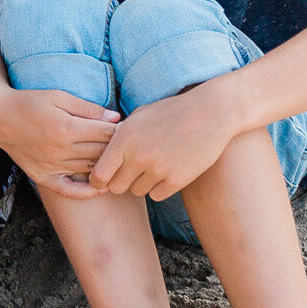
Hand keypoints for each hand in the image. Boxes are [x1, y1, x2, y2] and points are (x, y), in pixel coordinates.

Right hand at [0, 86, 119, 199]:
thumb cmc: (29, 101)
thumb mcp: (58, 96)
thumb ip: (87, 108)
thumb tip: (115, 118)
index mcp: (67, 127)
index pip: (106, 133)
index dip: (122, 132)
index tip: (131, 130)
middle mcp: (61, 150)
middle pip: (101, 153)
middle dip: (118, 148)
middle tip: (130, 147)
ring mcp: (52, 165)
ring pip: (90, 170)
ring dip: (107, 167)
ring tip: (120, 163)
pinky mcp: (42, 176)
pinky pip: (69, 190)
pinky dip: (86, 192)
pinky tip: (99, 188)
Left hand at [89, 84, 235, 201]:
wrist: (208, 114)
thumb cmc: (170, 112)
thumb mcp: (138, 116)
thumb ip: (118, 137)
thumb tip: (101, 158)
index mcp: (124, 139)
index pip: (99, 175)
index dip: (98, 180)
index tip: (103, 179)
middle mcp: (138, 157)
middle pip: (116, 188)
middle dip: (120, 182)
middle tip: (130, 172)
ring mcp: (158, 170)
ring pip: (137, 191)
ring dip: (141, 182)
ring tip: (153, 165)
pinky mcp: (177, 180)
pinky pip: (156, 195)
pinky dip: (159, 187)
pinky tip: (166, 170)